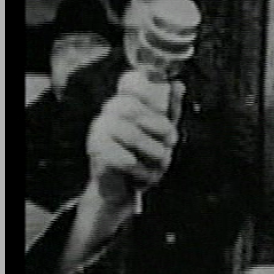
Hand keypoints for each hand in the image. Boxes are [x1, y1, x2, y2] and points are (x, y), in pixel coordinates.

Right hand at [85, 76, 179, 206]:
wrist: (121, 191)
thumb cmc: (143, 158)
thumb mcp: (163, 134)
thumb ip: (171, 110)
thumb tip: (178, 84)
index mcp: (124, 101)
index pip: (133, 81)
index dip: (152, 95)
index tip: (167, 117)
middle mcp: (108, 111)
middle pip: (135, 109)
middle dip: (161, 128)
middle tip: (171, 143)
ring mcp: (98, 130)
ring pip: (132, 135)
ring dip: (154, 153)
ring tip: (159, 165)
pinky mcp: (96, 153)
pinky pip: (125, 160)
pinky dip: (141, 172)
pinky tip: (141, 177)